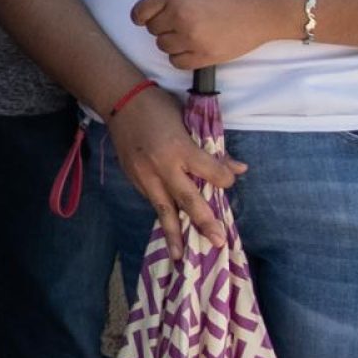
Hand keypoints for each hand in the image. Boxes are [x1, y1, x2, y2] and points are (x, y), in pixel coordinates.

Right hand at [108, 84, 240, 249]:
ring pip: (163, 210)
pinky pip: (152, 200)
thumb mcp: (188, 121)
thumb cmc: (158, 107)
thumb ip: (211, 150)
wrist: (119, 101)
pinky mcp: (133, 179)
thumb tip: (238, 170)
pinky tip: (170, 230)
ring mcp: (144, 175)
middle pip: (188, 200)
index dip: (224, 180)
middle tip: (218, 241)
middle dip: (204, 222)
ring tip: (181, 256)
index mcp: (180, 148)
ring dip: (174, 234)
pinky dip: (162, 215)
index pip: (211, 173)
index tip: (228, 182)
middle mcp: (162, 166)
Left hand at [130, 0, 294, 74]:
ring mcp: (191, 37)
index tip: (144, 20)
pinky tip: (193, 49)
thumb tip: (154, 11)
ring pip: (163, 46)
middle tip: (181, 24)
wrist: (265, 7)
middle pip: (153, 30)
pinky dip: (181, 57)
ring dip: (172, 42)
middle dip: (163, 27)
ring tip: (190, 35)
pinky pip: (177, 62)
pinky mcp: (204, 55)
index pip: (141, 11)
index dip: (141, 16)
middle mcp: (179, 15)